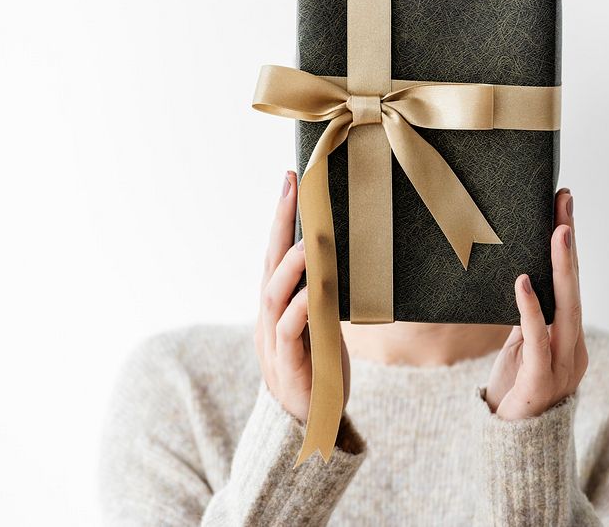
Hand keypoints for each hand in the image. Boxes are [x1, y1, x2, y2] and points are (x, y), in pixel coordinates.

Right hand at [254, 170, 349, 421]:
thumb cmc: (318, 371)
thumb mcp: (323, 326)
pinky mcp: (290, 365)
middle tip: (291, 187)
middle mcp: (269, 319)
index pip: (275, 255)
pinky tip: (315, 292)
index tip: (290, 180)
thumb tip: (340, 257)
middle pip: (268, 264)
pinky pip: (291, 332)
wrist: (309, 427)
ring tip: (306, 240)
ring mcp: (275, 342)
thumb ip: (323, 296)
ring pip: (273, 296)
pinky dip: (301, 309)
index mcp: (277, 308)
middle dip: (278, 224)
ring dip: (290, 266)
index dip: (280, 218)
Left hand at [485, 188, 586, 419]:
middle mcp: (574, 349)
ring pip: (567, 308)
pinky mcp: (540, 381)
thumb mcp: (521, 348)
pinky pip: (537, 339)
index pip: (572, 284)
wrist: (509, 446)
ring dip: (562, 267)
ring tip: (558, 231)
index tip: (563, 208)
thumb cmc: (515, 392)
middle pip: (575, 288)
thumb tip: (525, 281)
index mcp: (571, 339)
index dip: (570, 247)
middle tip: (564, 204)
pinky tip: (522, 282)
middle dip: (570, 244)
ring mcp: (562, 366)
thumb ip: (529, 319)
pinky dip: (530, 309)